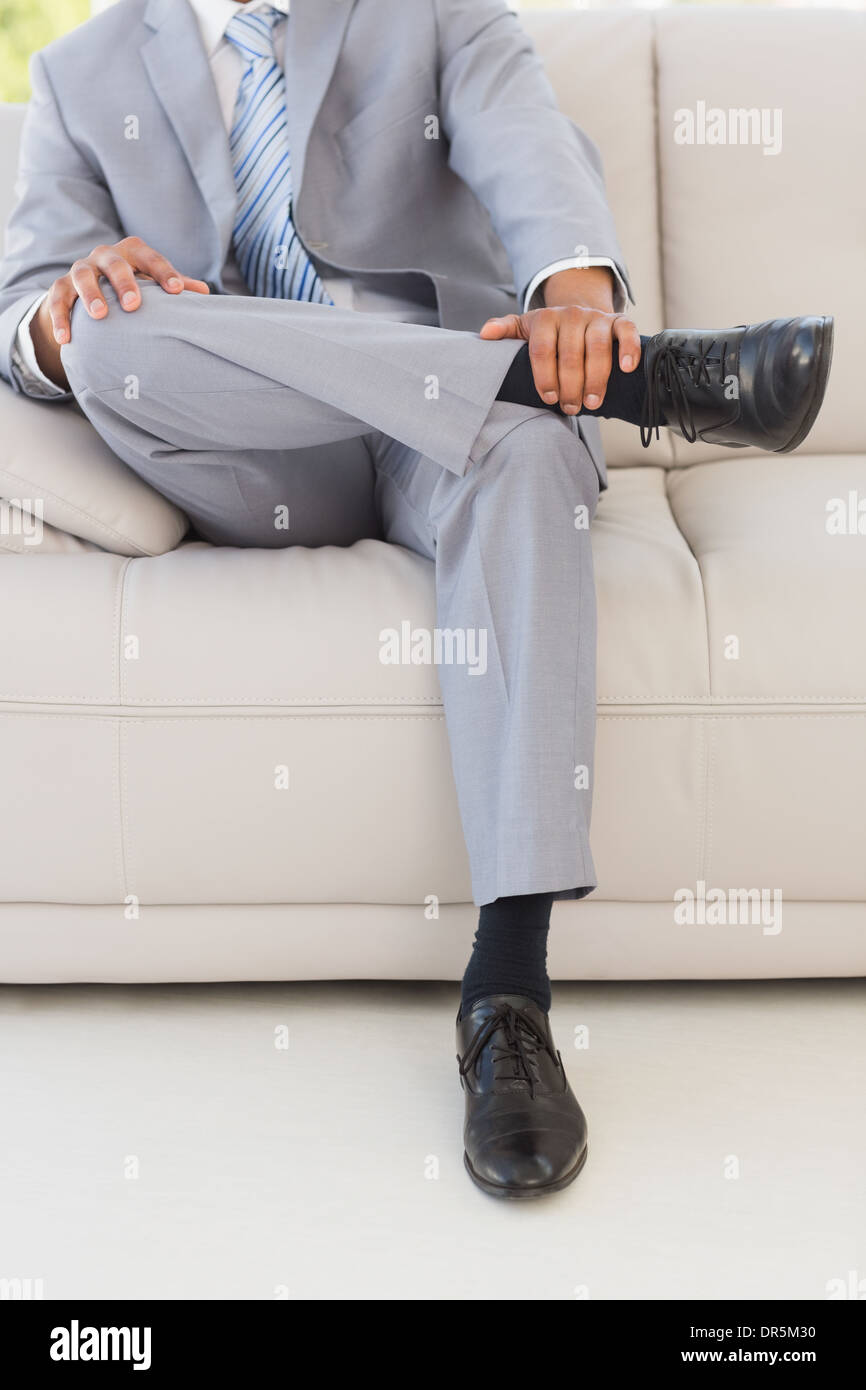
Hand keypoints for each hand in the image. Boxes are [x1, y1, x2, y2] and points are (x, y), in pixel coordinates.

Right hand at [31, 235, 208, 387]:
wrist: (87, 291)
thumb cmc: (131, 286)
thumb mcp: (151, 284)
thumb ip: (174, 287)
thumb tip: (206, 294)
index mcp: (132, 252)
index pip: (150, 258)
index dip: (164, 272)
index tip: (177, 291)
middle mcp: (105, 256)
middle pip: (114, 262)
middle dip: (124, 282)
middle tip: (134, 305)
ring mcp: (80, 269)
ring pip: (82, 275)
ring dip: (90, 294)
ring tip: (100, 316)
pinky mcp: (60, 287)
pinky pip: (57, 299)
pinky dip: (60, 318)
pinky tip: (66, 339)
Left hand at [480, 304, 641, 414]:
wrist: (578, 314)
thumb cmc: (548, 332)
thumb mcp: (524, 330)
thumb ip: (505, 331)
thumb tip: (484, 335)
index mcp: (545, 319)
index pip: (542, 350)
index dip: (545, 377)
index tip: (549, 398)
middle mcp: (571, 315)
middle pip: (570, 354)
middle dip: (570, 386)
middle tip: (570, 408)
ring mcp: (596, 317)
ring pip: (598, 347)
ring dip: (596, 378)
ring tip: (592, 403)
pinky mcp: (618, 320)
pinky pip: (626, 331)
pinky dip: (628, 349)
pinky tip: (626, 369)